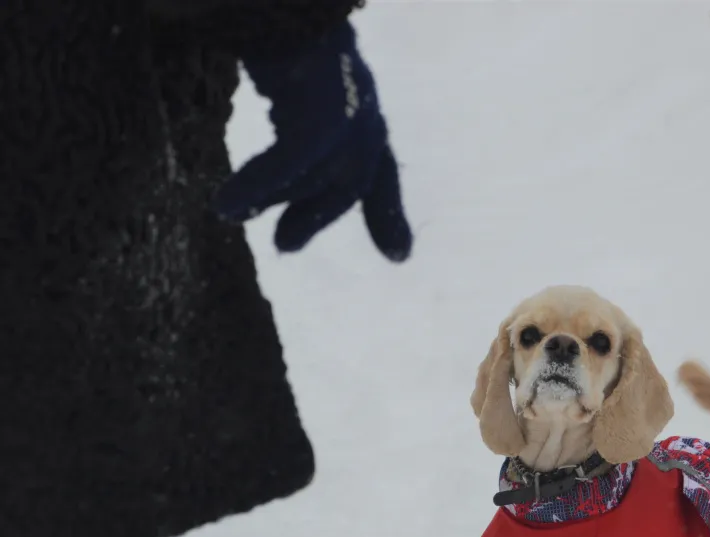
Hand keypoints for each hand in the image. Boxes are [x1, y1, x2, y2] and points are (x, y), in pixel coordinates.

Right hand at [215, 21, 412, 261]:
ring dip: (274, 196)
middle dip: (319, 213)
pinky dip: (258, 184)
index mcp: (361, 96)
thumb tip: (271, 151)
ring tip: (231, 211)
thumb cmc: (276, 18)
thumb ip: (295, 109)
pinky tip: (226, 204)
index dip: (387, 212)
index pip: (381, 167)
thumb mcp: (293, 67)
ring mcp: (347, 102)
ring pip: (317, 169)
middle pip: (351, 176)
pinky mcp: (321, 103)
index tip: (400, 256)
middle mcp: (362, 101)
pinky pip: (292, 159)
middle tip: (284, 245)